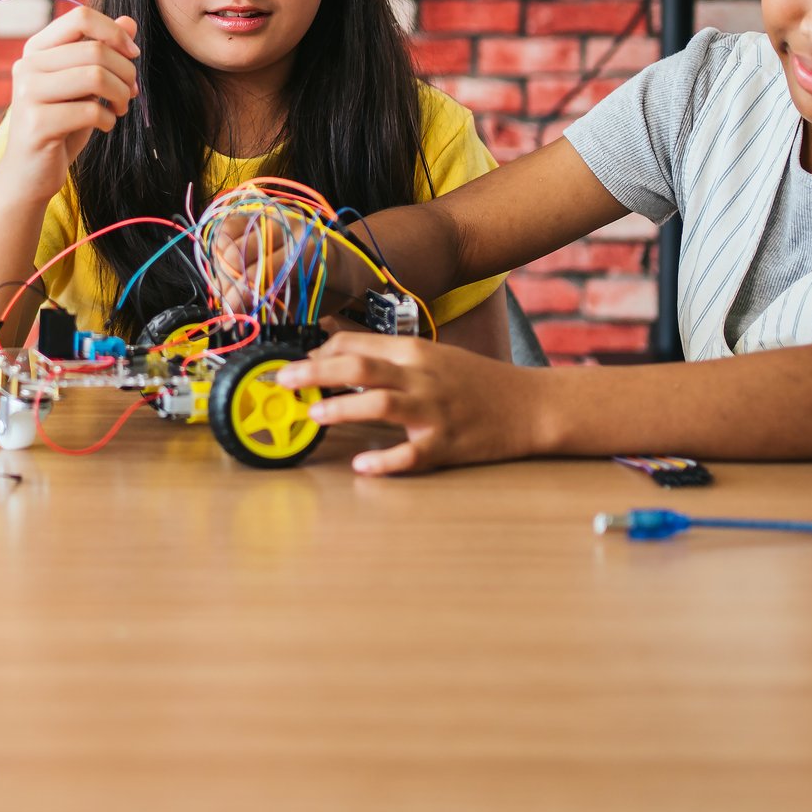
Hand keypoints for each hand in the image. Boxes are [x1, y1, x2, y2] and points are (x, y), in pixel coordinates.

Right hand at [0, 5, 138, 202]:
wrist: (30, 174)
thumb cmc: (61, 124)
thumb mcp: (84, 84)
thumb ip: (102, 51)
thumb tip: (129, 22)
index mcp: (37, 49)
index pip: (81, 18)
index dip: (114, 32)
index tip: (133, 54)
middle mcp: (27, 66)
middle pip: (95, 49)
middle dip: (126, 71)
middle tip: (131, 92)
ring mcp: (28, 94)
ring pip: (96, 76)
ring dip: (120, 94)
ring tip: (120, 108)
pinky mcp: (36, 123)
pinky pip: (90, 111)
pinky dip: (109, 119)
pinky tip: (105, 125)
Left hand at [274, 332, 554, 475]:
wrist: (530, 405)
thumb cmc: (476, 382)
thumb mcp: (433, 357)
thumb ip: (389, 358)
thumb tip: (337, 360)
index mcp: (415, 351)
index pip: (356, 345)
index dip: (319, 353)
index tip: (294, 364)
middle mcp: (421, 377)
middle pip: (359, 369)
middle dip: (315, 372)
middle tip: (282, 380)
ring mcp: (434, 412)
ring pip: (380, 405)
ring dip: (342, 409)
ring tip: (314, 413)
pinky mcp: (448, 445)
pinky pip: (411, 455)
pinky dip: (385, 461)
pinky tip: (362, 466)